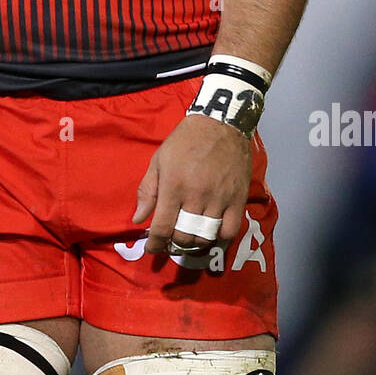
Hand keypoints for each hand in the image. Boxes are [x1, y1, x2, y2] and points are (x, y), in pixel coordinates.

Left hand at [132, 114, 252, 254]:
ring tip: (189, 237)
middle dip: (174, 244)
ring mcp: (219, 199)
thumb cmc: (184, 141)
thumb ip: (148, 191)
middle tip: (171, 240)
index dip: (155, 244)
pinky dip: (219, 238)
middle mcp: (196, 196)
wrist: (220, 124)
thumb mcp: (159, 160)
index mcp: (174, 186)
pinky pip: (230, 230)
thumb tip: (138, 219)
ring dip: (194, 243)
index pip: (163, 227)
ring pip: (205, 236)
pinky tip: (211, 233)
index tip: (152, 250)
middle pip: (184, 236)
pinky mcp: (237, 199)